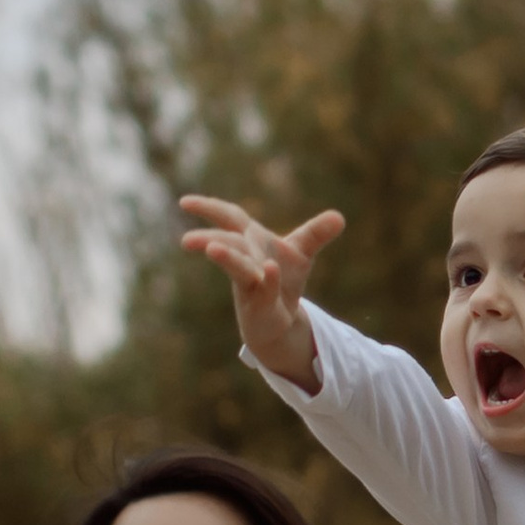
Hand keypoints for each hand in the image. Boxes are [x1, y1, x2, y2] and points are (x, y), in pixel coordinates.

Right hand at [177, 194, 343, 392]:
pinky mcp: (262, 306)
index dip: (208, 208)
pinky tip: (269, 270)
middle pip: (226, 244)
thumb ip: (317, 234)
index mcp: (249, 242)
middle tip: (187, 239)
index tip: (184, 202)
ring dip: (227, 258)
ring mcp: (251, 285)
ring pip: (237, 269)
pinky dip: (268, 279)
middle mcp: (245, 262)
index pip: (228, 219)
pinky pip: (265, 291)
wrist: (281, 322)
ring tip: (212, 250)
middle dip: (208, 239)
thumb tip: (339, 217)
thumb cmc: (282, 282)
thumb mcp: (302, 254)